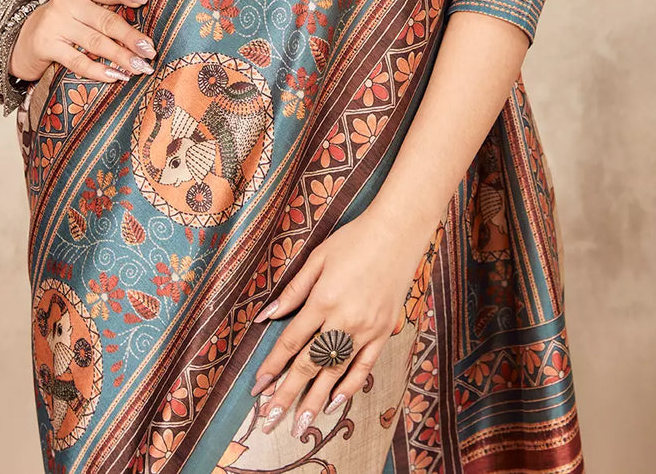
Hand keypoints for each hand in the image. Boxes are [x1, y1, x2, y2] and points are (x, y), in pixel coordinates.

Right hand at [8, 0, 153, 83]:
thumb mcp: (80, 6)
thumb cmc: (64, 21)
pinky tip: (115, 76)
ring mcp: (55, 24)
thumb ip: (104, 8)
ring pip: (96, 43)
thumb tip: (142, 22)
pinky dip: (99, 70)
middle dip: (131, 38)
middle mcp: (66, 2)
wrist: (24, 38)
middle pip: (106, 21)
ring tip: (139, 67)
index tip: (144, 1)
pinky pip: (78, 61)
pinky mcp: (47, 46)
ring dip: (121, 57)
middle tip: (150, 50)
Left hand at [248, 208, 423, 438]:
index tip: (258, 386)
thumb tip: (266, 316)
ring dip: (315, 400)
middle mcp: (343, 320)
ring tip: (300, 424)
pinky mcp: (383, 332)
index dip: (273, 365)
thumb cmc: (354, 240)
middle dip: (288, 394)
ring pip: (336, 372)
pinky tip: (335, 403)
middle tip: (271, 419)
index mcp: (323, 300)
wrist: (397, 233)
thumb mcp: (318, 258)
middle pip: (310, 364)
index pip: (292, 341)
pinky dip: (350, 386)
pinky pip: (365, 367)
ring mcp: (366, 329)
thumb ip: (293, 291)